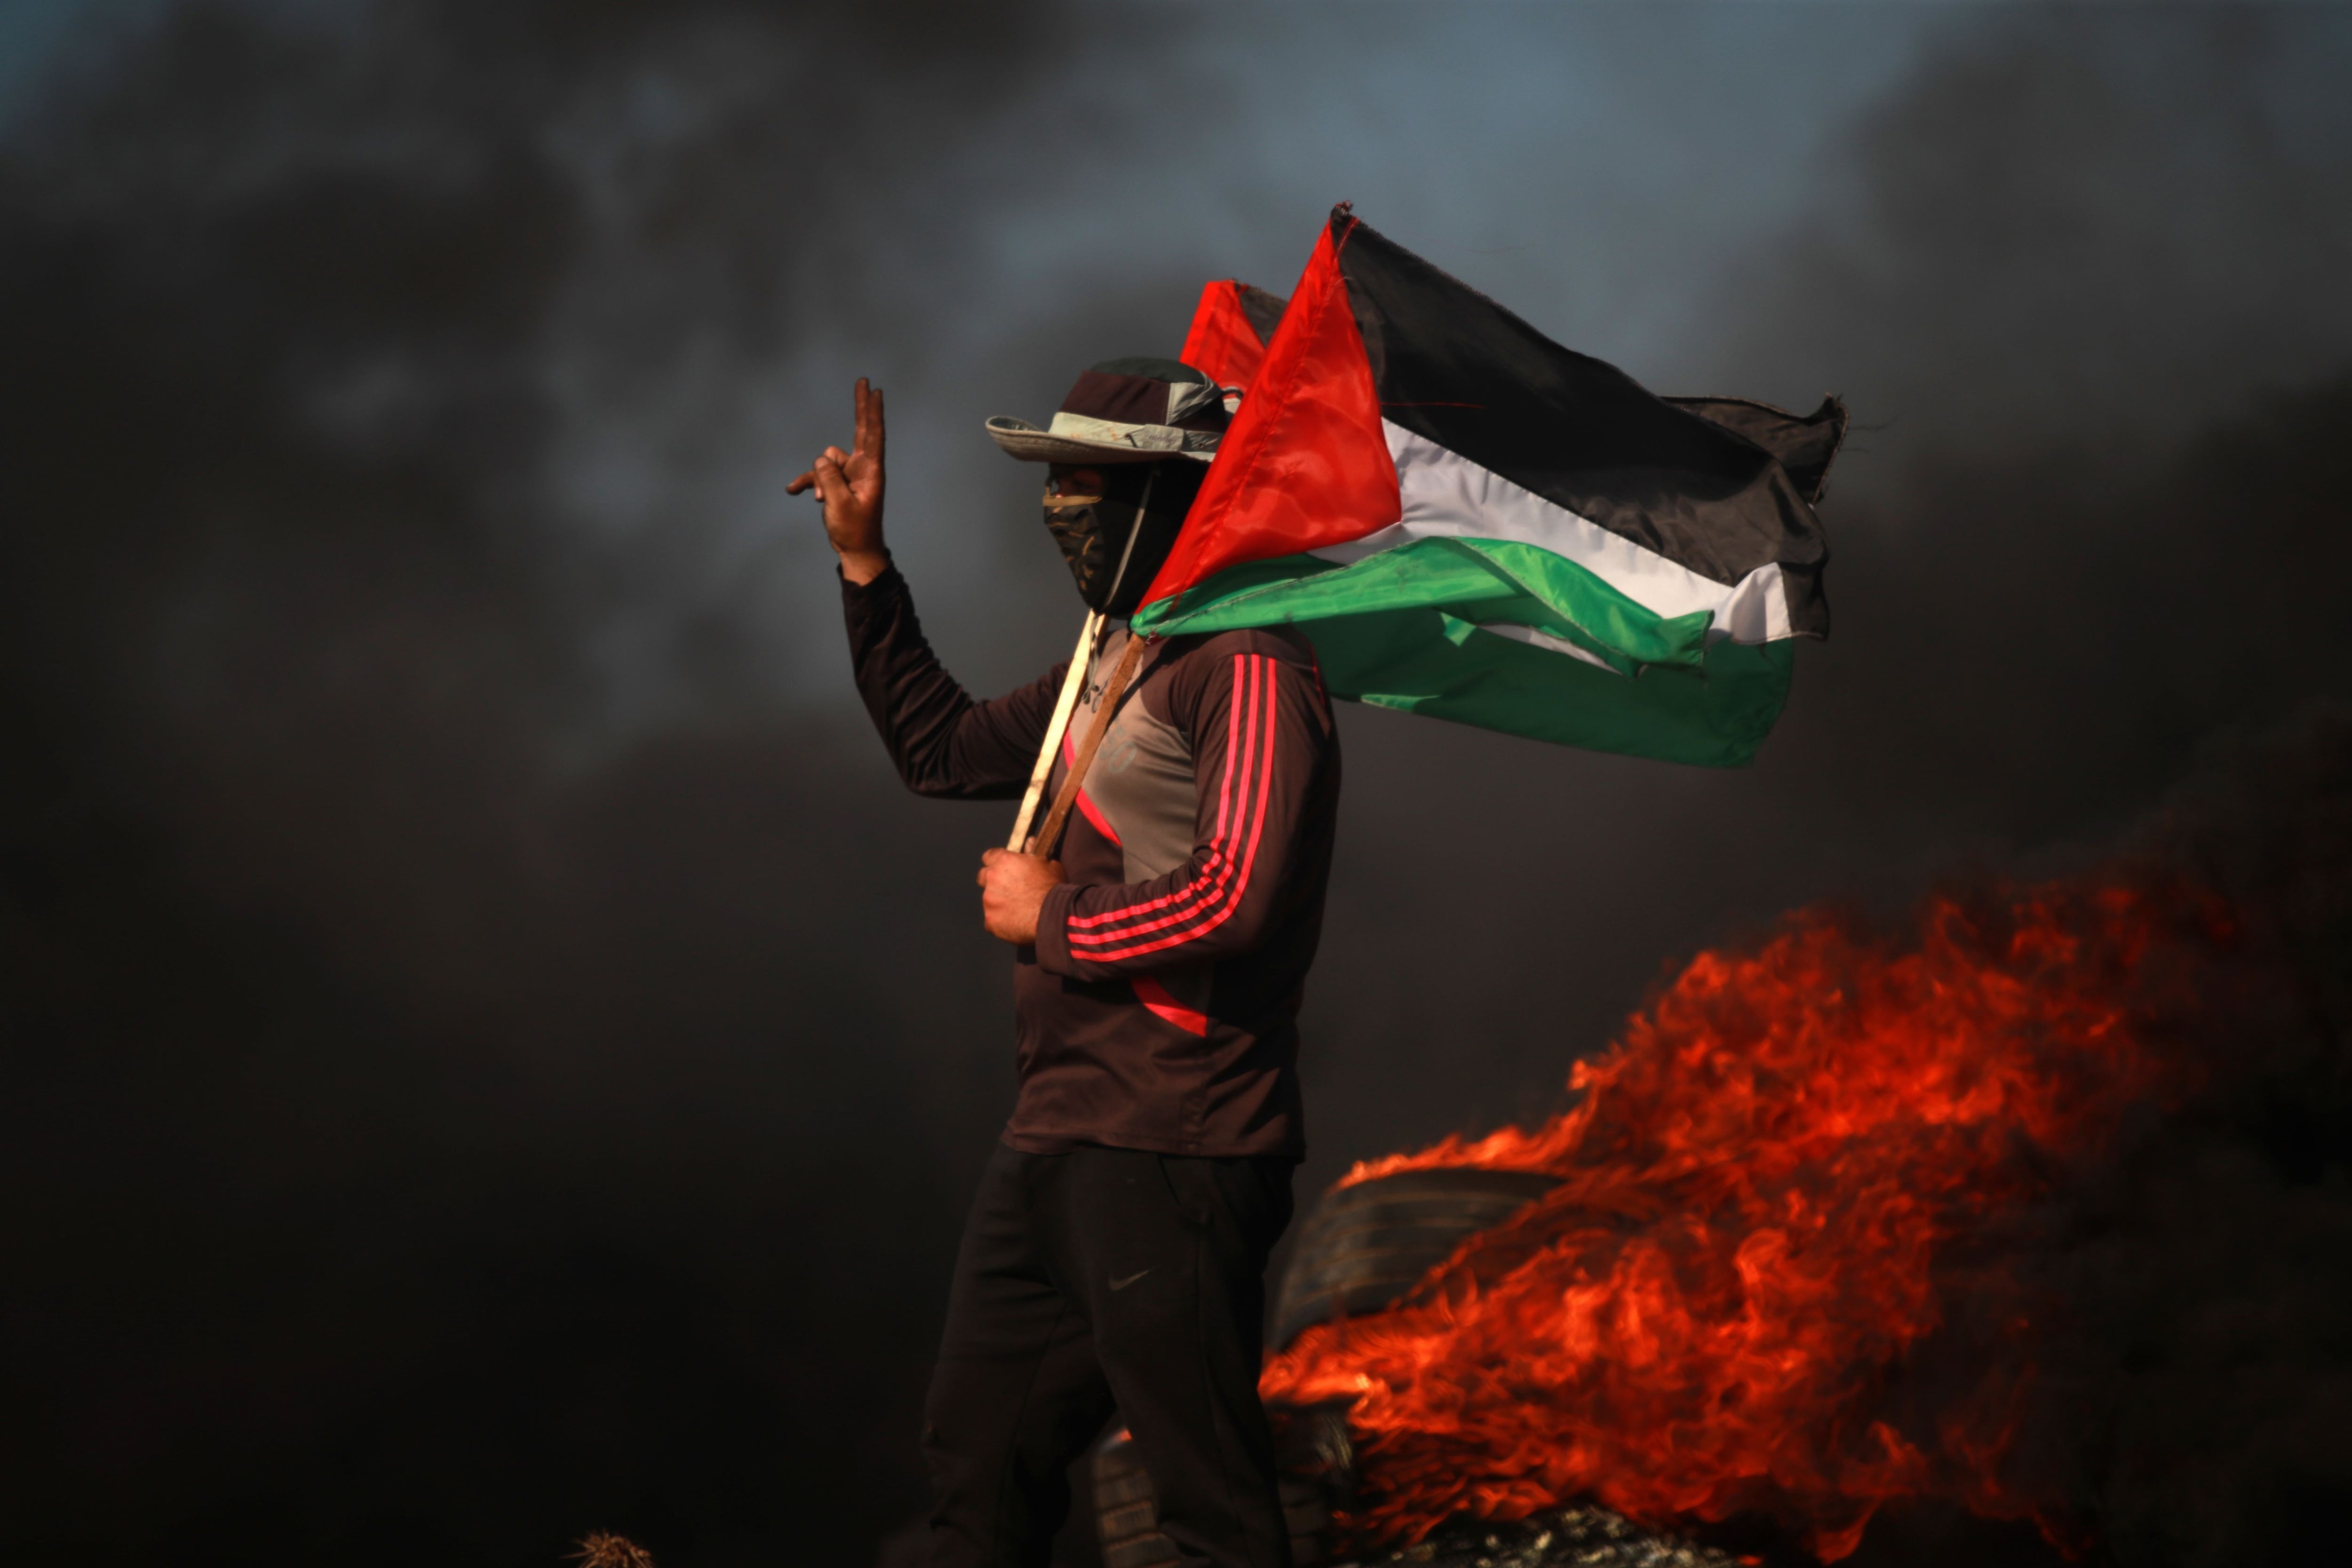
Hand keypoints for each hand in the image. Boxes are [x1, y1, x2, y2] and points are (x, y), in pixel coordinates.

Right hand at [786, 378, 887, 583]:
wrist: (855, 550)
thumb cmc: (854, 529)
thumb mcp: (839, 504)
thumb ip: (829, 478)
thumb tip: (822, 459)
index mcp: (871, 471)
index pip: (873, 435)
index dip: (873, 412)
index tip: (875, 392)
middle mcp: (863, 468)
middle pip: (861, 430)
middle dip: (860, 407)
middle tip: (863, 382)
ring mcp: (849, 474)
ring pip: (827, 460)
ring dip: (818, 478)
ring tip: (821, 500)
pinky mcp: (837, 483)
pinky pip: (818, 474)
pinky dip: (807, 482)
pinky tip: (793, 490)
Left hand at [977, 848, 1064, 945]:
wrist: (1053, 916)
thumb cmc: (1053, 888)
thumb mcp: (1049, 864)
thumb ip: (1034, 853)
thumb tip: (1029, 841)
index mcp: (1005, 861)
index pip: (989, 856)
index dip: (996, 862)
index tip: (1003, 868)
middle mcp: (992, 878)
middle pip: (983, 877)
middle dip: (992, 881)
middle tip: (1008, 889)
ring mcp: (989, 901)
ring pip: (988, 900)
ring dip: (998, 902)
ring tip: (1016, 909)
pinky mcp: (990, 920)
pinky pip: (991, 921)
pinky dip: (1000, 921)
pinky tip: (1014, 922)